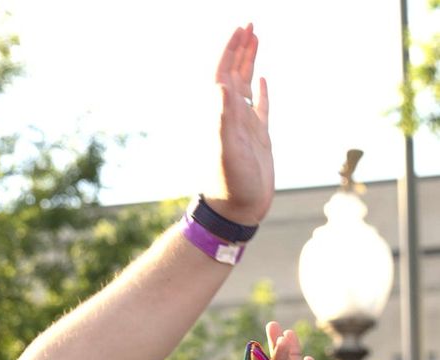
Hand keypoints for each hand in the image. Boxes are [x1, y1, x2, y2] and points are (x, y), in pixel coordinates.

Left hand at [205, 24, 272, 225]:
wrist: (236, 213)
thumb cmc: (230, 186)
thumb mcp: (226, 151)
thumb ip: (222, 119)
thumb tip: (220, 86)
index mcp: (222, 117)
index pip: (223, 75)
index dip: (230, 51)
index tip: (240, 27)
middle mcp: (231, 118)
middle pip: (234, 74)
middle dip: (240, 49)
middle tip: (248, 23)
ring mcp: (245, 127)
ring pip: (247, 86)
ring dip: (250, 63)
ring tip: (255, 39)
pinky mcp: (258, 140)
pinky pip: (260, 109)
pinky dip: (262, 92)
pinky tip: (264, 81)